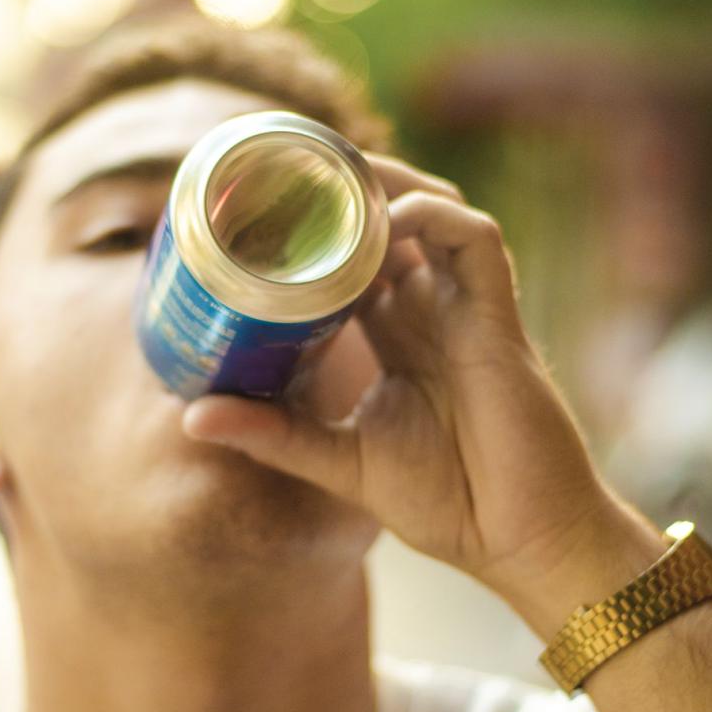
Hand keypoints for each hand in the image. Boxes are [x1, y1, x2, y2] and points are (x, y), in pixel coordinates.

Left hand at [182, 153, 650, 626]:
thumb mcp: (339, 461)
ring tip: (327, 175)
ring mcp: (466, 309)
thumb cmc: (446, 502)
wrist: (520, 541)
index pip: (353, 257)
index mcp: (399, 334)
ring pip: (433, 208)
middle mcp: (431, 309)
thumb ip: (274, 435)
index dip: (315, 227)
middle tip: (281, 170)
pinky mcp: (498, 319)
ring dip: (385, 184)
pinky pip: (475, 239)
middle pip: (389, 217)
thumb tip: (190, 419)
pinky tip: (388, 218)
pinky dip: (433, 215)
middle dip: (342, 187)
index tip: (257, 207)